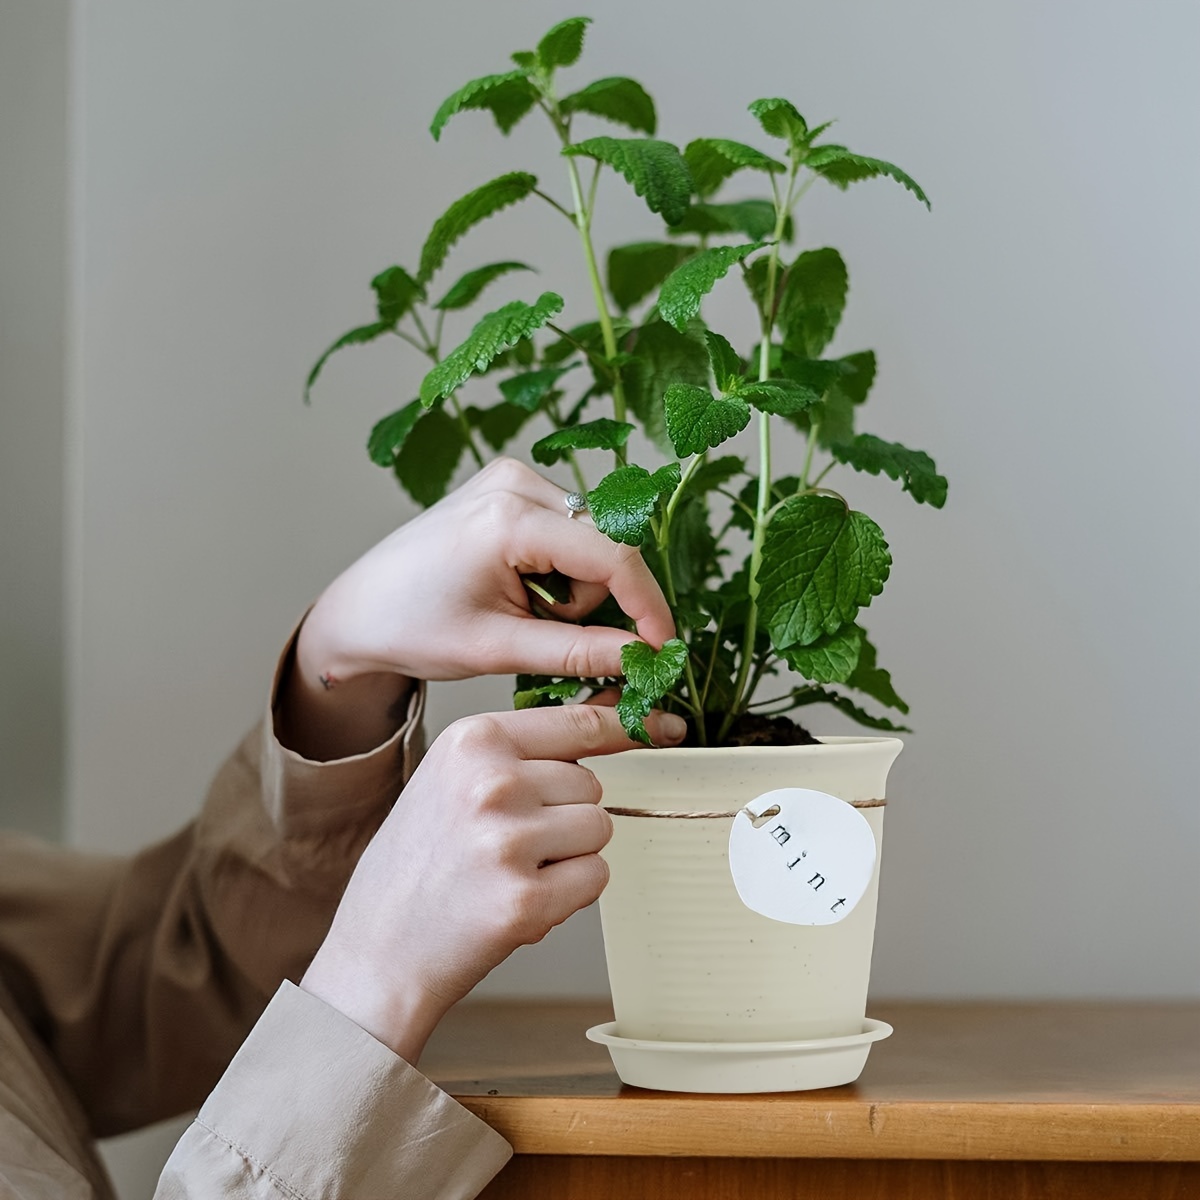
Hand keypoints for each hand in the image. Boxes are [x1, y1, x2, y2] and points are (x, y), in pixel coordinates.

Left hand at [277, 458, 674, 758]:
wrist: (362, 609)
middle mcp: (514, 482)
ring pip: (592, 541)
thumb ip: (579, 653)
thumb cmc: (414, 627)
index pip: (612, 556)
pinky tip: (519, 587)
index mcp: (507, 518)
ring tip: (521, 611)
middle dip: (592, 601)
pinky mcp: (510, 485)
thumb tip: (644, 658)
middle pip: (605, 546)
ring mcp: (512, 477)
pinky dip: (559, 570)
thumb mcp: (499, 649)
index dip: (647, 606)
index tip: (662, 650)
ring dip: (574, 589)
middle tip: (544, 633)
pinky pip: (570, 531)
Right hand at [299, 703, 685, 1063]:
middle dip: (567, 814)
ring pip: (600, 829)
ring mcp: (509, 842)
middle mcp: (492, 783)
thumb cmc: (419, 862)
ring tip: (511, 871)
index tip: (658, 726)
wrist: (378, 950)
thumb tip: (606, 719)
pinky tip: (519, 900)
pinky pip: (595, 878)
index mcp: (472, 741)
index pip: (578, 722)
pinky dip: (571, 894)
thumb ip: (519, 751)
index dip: (621, 729)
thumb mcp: (451, 778)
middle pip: (591, 784)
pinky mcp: (527, 900)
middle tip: (511, 843)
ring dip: (571, 854)